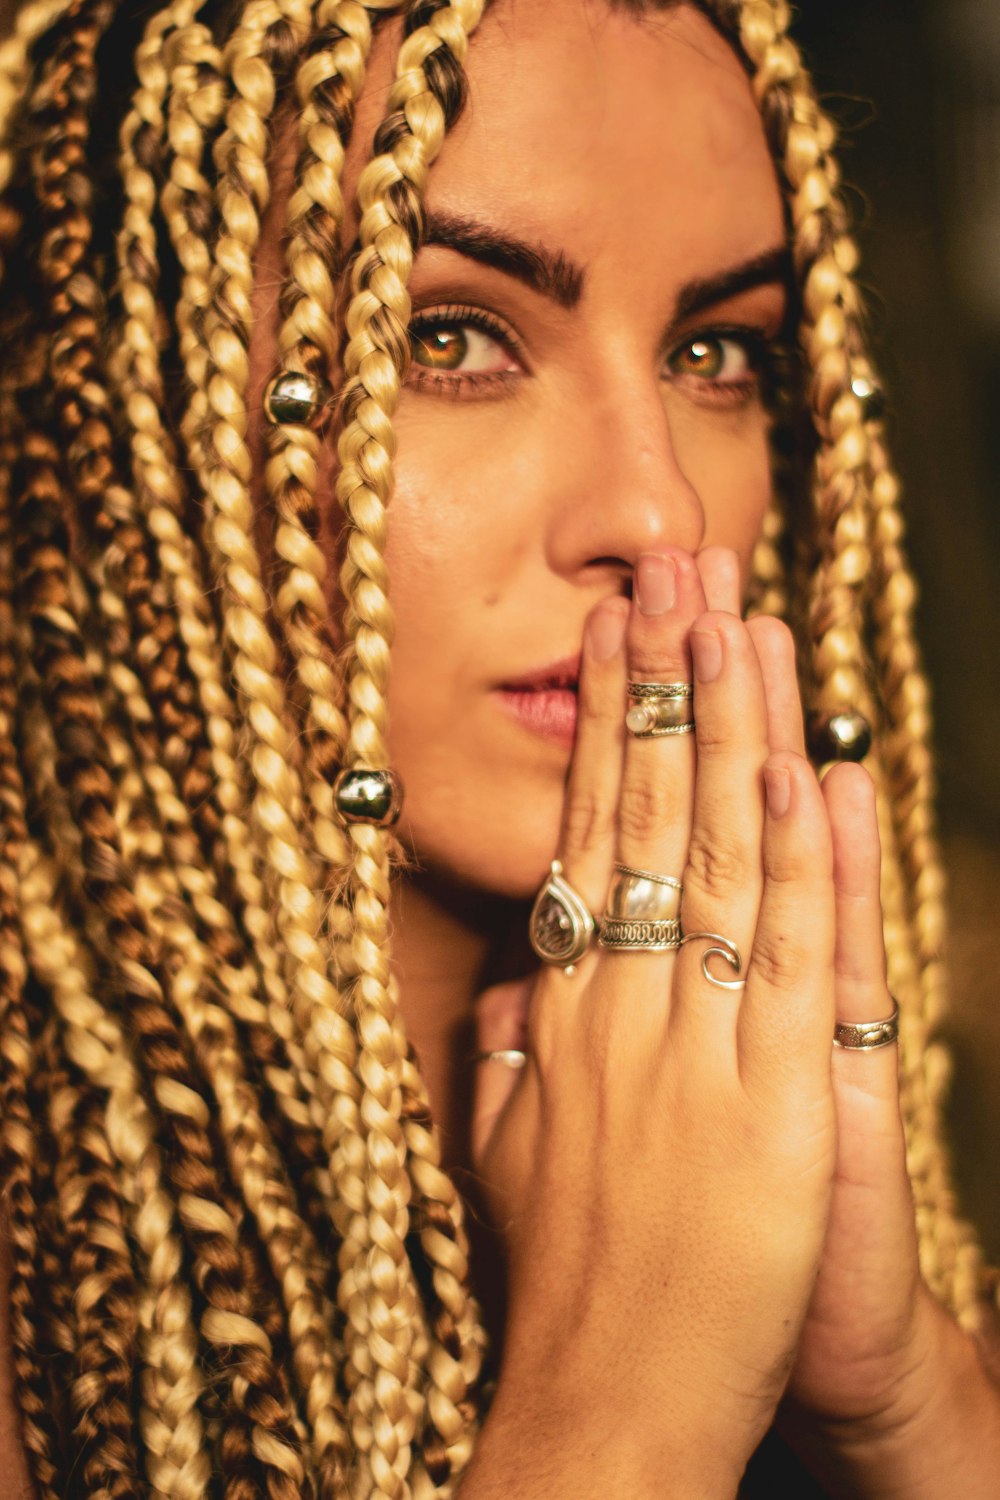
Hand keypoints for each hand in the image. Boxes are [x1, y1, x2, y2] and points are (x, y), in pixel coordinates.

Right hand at [468, 548, 839, 1495]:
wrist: (611, 1404)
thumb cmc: (570, 1283)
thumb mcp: (516, 1157)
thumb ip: (511, 1063)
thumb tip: (510, 990)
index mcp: (571, 1013)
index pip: (592, 835)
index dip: (607, 730)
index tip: (615, 638)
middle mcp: (622, 1003)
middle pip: (647, 814)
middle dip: (665, 684)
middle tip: (672, 569)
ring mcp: (694, 1042)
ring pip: (717, 855)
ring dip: (730, 729)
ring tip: (736, 615)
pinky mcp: (773, 1096)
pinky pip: (784, 952)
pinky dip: (793, 854)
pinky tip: (796, 763)